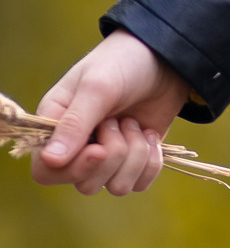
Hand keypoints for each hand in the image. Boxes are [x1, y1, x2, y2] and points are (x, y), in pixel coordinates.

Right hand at [31, 34, 191, 197]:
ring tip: (134, 124)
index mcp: (55, 126)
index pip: (46, 171)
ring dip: (134, 157)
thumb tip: (50, 160)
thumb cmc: (122, 64)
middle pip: (85, 184)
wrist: (164, 60)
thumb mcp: (97, 87)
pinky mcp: (134, 161)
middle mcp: (77, 147)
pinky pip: (140, 184)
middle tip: (119, 121)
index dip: (73, 168)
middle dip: (112, 156)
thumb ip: (75, 124)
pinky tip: (150, 135)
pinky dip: (151, 162)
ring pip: (116, 187)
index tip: (99, 148)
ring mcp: (107, 157)